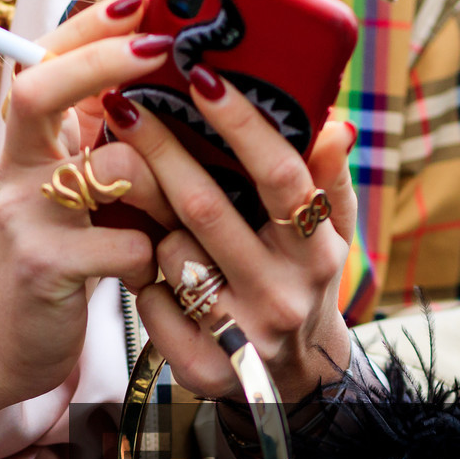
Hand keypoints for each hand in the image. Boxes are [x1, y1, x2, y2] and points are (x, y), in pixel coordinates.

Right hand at [0, 0, 179, 421]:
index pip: (42, 64)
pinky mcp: (47, 268)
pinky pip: (128, 245)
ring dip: (163, 189)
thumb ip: (93, 147)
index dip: (89, 30)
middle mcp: (17, 173)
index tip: (138, 6)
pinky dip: (150, 260)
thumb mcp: (63, 195)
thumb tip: (153, 90)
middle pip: (44, 90)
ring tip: (168, 220)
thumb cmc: (48, 264)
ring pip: (114, 169)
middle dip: (107, 64)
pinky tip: (144, 274)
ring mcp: (27, 218)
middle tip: (163, 54)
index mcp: (26, 148)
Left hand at [102, 66, 357, 402]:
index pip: (278, 176)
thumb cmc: (305, 282)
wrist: (302, 381)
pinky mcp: (207, 371)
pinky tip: (150, 273)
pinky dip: (145, 284)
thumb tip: (334, 125)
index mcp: (315, 251)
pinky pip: (153, 307)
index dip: (239, 125)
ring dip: (152, 227)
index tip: (200, 77)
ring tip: (149, 211)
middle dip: (160, 151)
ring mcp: (244, 336)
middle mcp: (283, 293)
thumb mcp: (331, 234)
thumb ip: (329, 180)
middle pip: (206, 210)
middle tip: (125, 108)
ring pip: (171, 256)